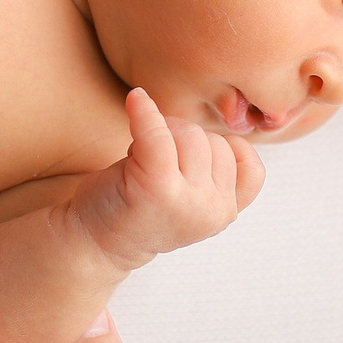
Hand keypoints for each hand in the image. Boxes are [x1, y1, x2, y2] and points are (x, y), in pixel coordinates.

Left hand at [69, 88, 265, 268]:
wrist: (93, 241)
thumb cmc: (139, 207)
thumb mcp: (192, 196)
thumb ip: (215, 171)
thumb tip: (228, 109)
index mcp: (226, 213)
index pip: (248, 163)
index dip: (222, 149)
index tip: (189, 155)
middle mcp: (215, 211)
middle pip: (214, 142)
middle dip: (180, 140)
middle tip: (150, 162)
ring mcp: (188, 201)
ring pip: (190, 134)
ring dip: (161, 135)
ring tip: (138, 160)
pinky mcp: (157, 187)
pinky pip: (158, 133)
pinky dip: (145, 112)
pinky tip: (135, 101)